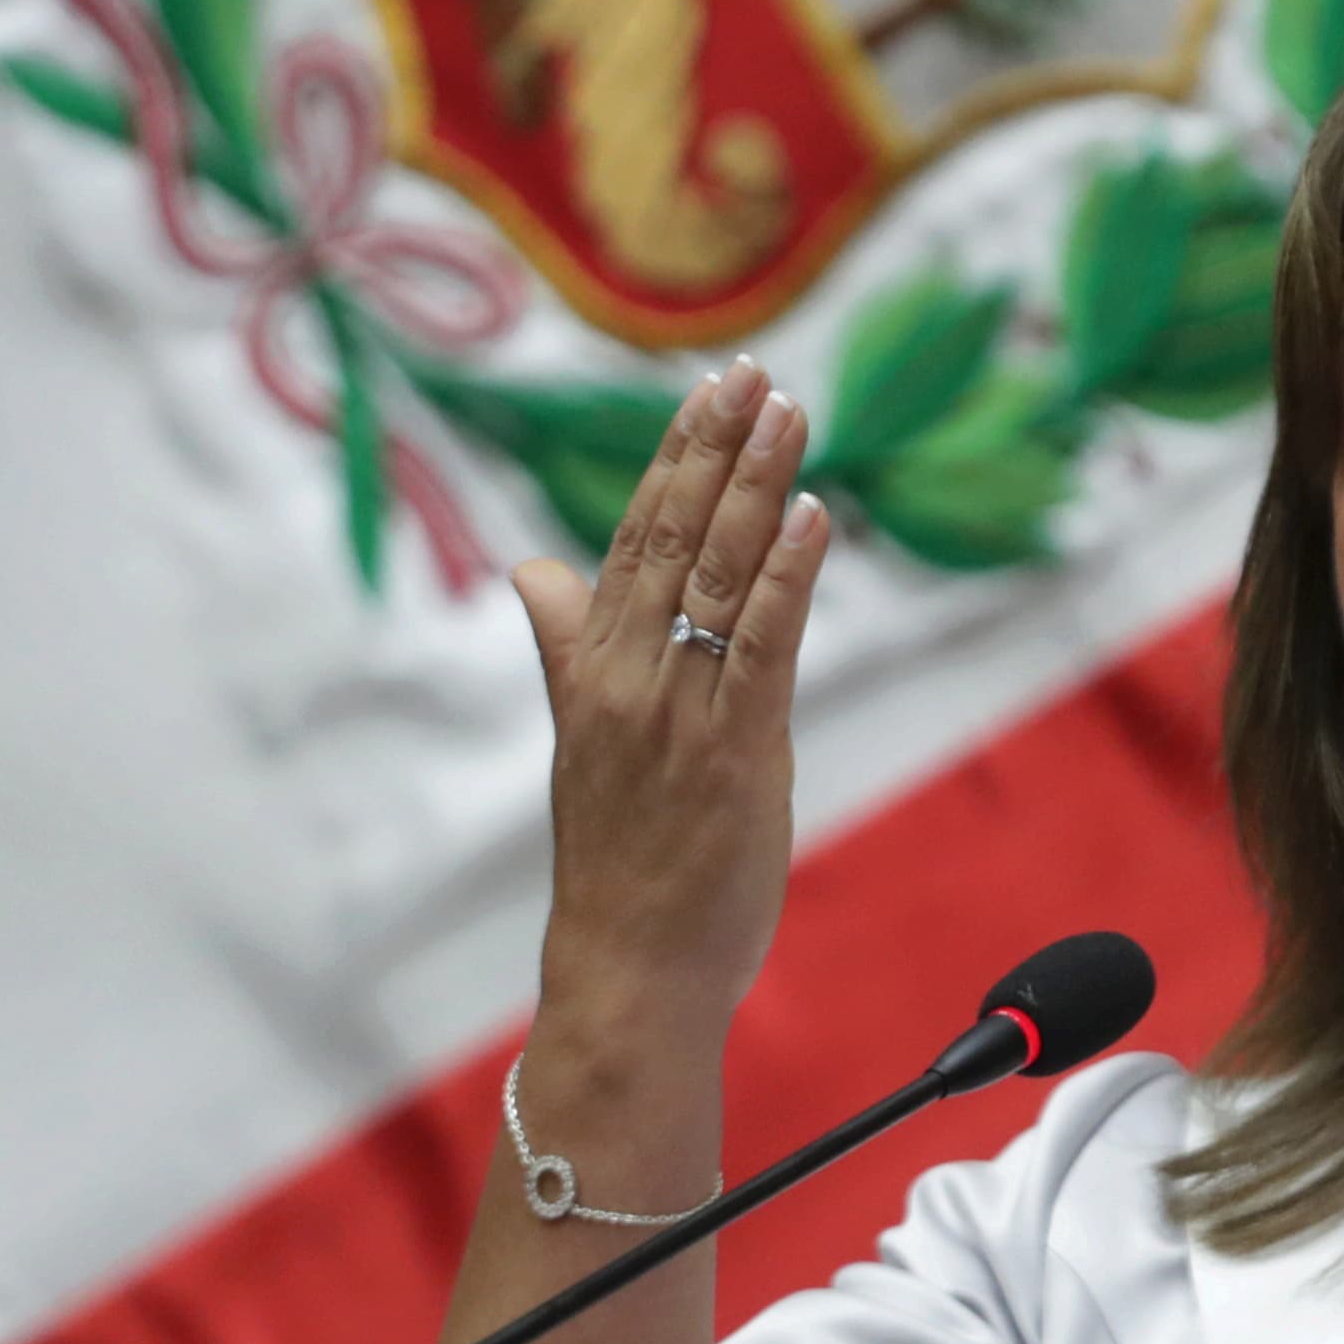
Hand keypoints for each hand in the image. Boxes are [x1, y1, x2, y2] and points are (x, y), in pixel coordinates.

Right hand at [513, 361, 827, 1058]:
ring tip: (790, 413)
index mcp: (592, 671)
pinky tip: (810, 515)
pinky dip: (786, 576)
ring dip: (757, 487)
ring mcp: (677, 714)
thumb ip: (565, 648)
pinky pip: (761, 647)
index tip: (711, 390)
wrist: (625, 971)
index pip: (633, 539)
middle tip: (755, 371)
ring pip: (716, 576)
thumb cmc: (618, 866)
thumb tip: (534, 570)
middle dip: (717, 448)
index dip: (675, 459)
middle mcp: (627, 679)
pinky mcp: (732, 754)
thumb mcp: (581, 741)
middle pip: (672, 538)